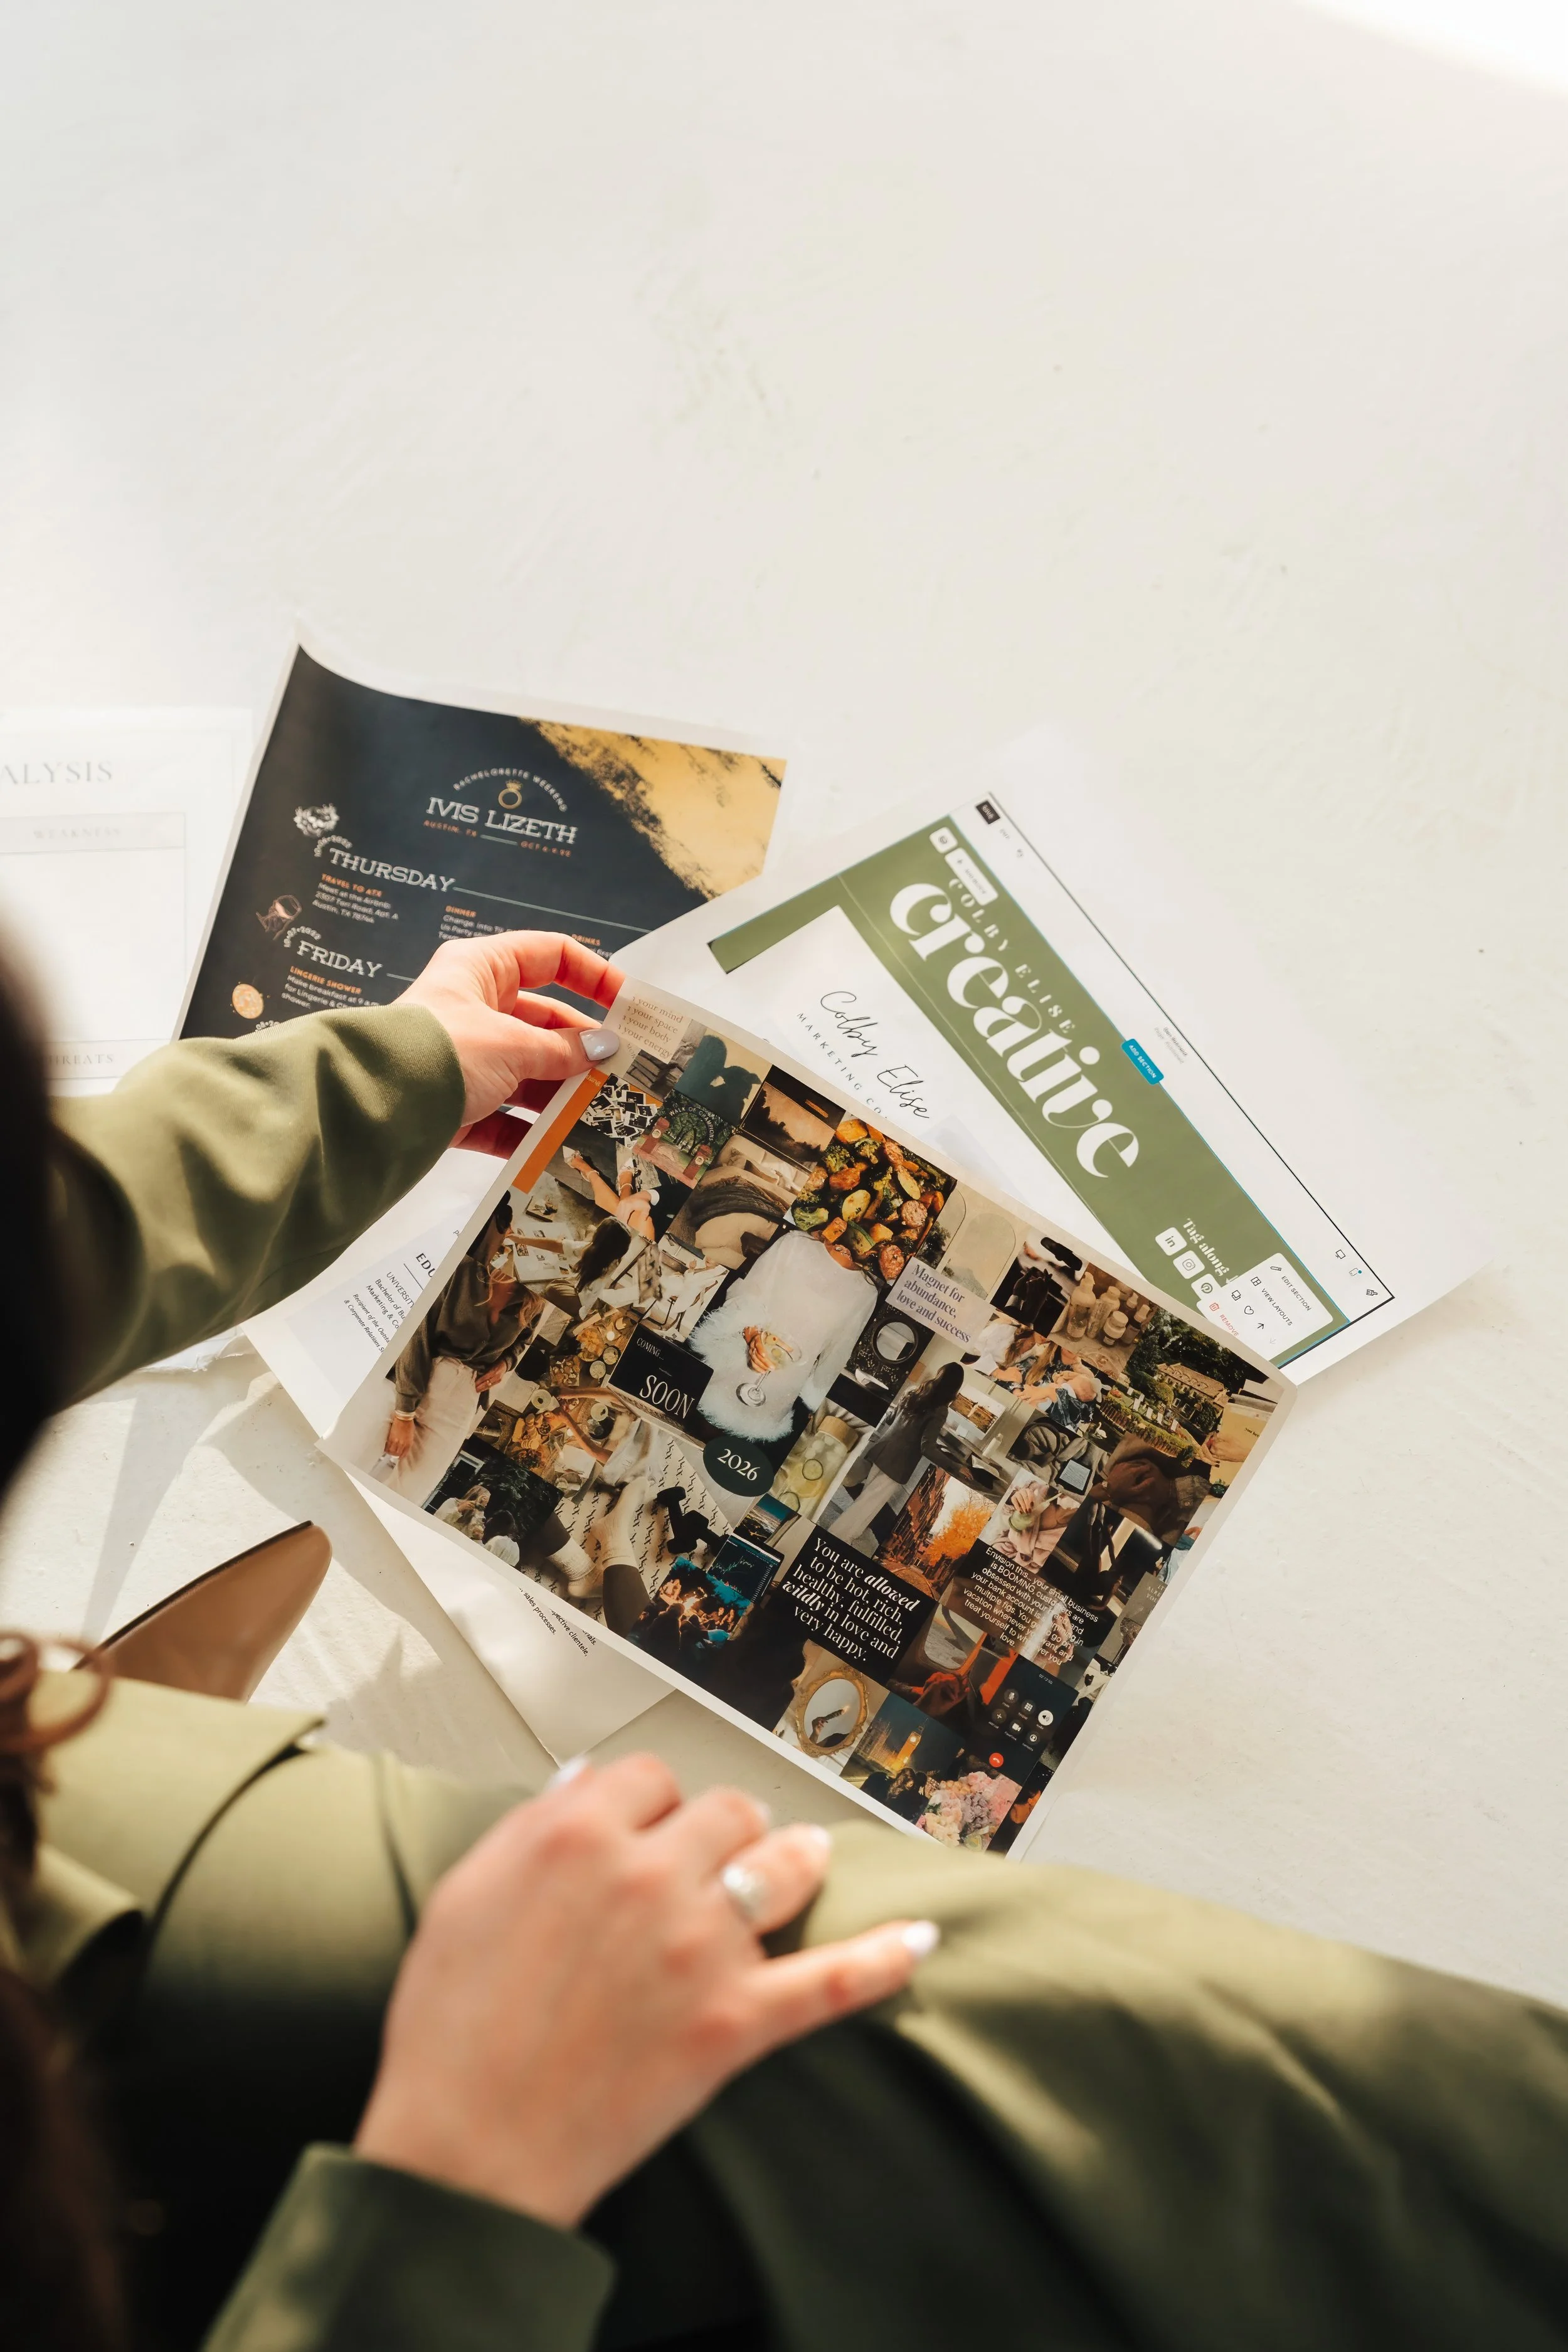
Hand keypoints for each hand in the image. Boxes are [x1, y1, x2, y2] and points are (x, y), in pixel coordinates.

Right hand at [355, 1756, 935, 2228]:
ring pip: (785, 1864)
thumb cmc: (451, 2030)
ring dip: (799, 1858)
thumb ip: (530, 1826)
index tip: (646, 1828)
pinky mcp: (735, 2022)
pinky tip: (920, 1940)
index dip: (650, 1802)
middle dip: (721, 1829)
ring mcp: (702, 1948)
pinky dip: (883, 1959)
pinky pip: (831, 1980)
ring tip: (807, 1859)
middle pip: (726, 1810)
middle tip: (712, 1857)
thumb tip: (584, 1780)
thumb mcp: (464, 1894)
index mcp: (576, 1835)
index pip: (650, 1775)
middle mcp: (650, 1876)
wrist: (467, 2149)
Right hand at [382, 1413, 415, 1457]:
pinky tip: (386, 1448)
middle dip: (395, 1455)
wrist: (404, 1418)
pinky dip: (386, 1449)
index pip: (404, 1454)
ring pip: (391, 1452)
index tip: (399, 1457)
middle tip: (393, 1455)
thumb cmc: (409, 1425)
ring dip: (390, 1453)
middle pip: (397, 1454)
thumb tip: (404, 1446)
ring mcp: (396, 1442)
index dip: (401, 1456)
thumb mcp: (411, 1435)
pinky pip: (387, 1447)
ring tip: (388, 1452)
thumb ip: (408, 1442)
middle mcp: (402, 1444)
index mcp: (408, 1444)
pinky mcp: (390, 1438)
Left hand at [396, 933, 624, 1150]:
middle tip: (624, 1073)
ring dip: (561, 1094)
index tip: (629, 1005)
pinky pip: (502, 1116)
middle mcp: (472, 1007)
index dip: (594, 975)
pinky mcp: (454, 1105)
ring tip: (602, 1114)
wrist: (374, 1109)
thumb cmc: (441, 1052)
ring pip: (527, 1072)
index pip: (550, 955)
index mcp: (481, 968)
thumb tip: (606, 1047)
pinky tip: (560, 1146)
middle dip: (583, 1049)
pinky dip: (529, 1132)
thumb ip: (563, 1049)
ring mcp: (463, 1058)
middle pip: (544, 1022)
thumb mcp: (513, 1044)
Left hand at [474, 1364, 507, 1392]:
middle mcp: (496, 1376)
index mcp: (494, 1371)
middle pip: (487, 1383)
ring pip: (489, 1385)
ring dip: (483, 1388)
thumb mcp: (490, 1365)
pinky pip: (492, 1385)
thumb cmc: (496, 1362)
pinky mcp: (499, 1381)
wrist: (505, 1364)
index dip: (480, 1381)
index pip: (485, 1377)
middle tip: (476, 1389)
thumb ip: (484, 1371)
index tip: (475, 1383)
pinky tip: (483, 1389)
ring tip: (478, 1390)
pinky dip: (487, 1388)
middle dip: (481, 1386)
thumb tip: (478, 1376)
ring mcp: (498, 1380)